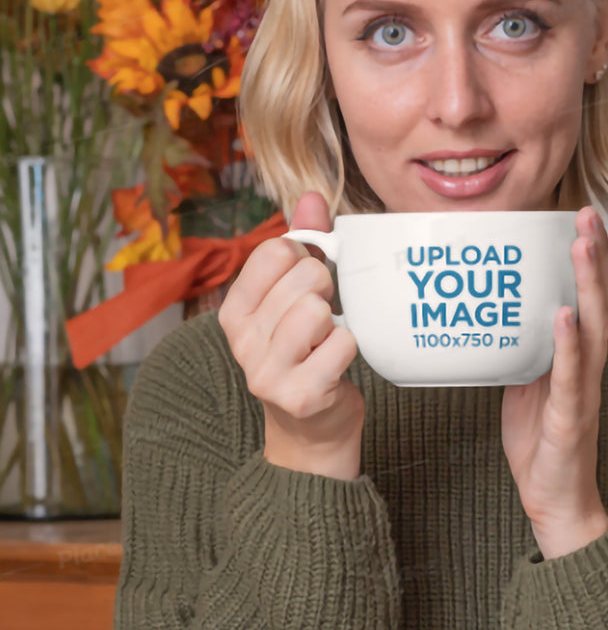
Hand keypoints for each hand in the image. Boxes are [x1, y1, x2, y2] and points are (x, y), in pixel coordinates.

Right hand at [218, 192, 364, 479]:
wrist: (312, 432)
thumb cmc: (307, 356)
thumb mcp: (292, 300)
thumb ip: (301, 246)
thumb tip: (311, 197)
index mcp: (235, 312)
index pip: (274, 251)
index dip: (305, 260)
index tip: (308, 287)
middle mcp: (243, 341)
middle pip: (303, 276)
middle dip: (325, 290)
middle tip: (324, 318)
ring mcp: (268, 371)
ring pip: (317, 309)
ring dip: (336, 322)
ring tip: (328, 340)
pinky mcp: (301, 395)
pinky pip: (342, 344)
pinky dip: (351, 349)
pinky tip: (338, 364)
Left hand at [501, 206, 607, 557]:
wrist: (554, 500)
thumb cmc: (542, 444)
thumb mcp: (526, 384)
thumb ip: (522, 350)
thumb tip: (495, 316)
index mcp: (578, 358)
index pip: (589, 298)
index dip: (589, 258)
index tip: (580, 218)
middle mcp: (589, 368)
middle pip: (599, 301)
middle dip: (594, 256)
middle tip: (586, 215)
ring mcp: (584, 391)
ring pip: (593, 329)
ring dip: (588, 285)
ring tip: (581, 246)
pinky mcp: (571, 418)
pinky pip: (572, 377)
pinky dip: (569, 344)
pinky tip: (563, 316)